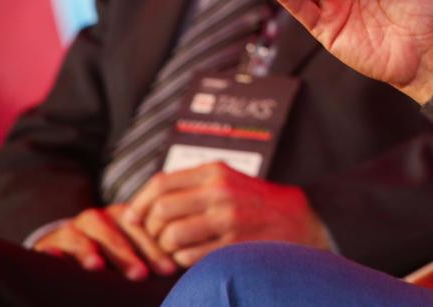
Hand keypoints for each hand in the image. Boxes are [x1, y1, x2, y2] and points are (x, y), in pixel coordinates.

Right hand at [33, 204, 174, 279]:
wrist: (67, 253)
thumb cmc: (114, 258)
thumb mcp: (133, 256)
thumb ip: (152, 261)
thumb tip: (180, 275)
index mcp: (125, 218)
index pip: (142, 230)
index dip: (155, 250)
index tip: (169, 271)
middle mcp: (99, 219)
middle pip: (115, 232)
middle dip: (128, 254)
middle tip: (140, 275)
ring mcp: (72, 229)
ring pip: (82, 236)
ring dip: (90, 250)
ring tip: (98, 266)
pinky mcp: (49, 243)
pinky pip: (50, 247)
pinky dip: (53, 253)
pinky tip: (57, 260)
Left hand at [122, 162, 327, 267]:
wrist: (299, 220)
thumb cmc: (256, 203)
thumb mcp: (227, 180)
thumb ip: (191, 186)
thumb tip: (144, 204)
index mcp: (215, 172)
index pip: (160, 184)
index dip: (139, 203)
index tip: (132, 218)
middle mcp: (220, 192)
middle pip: (161, 210)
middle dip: (149, 229)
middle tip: (154, 238)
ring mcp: (228, 219)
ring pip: (171, 236)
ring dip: (165, 248)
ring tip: (173, 249)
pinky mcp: (233, 244)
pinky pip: (188, 257)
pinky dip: (181, 261)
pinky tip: (191, 257)